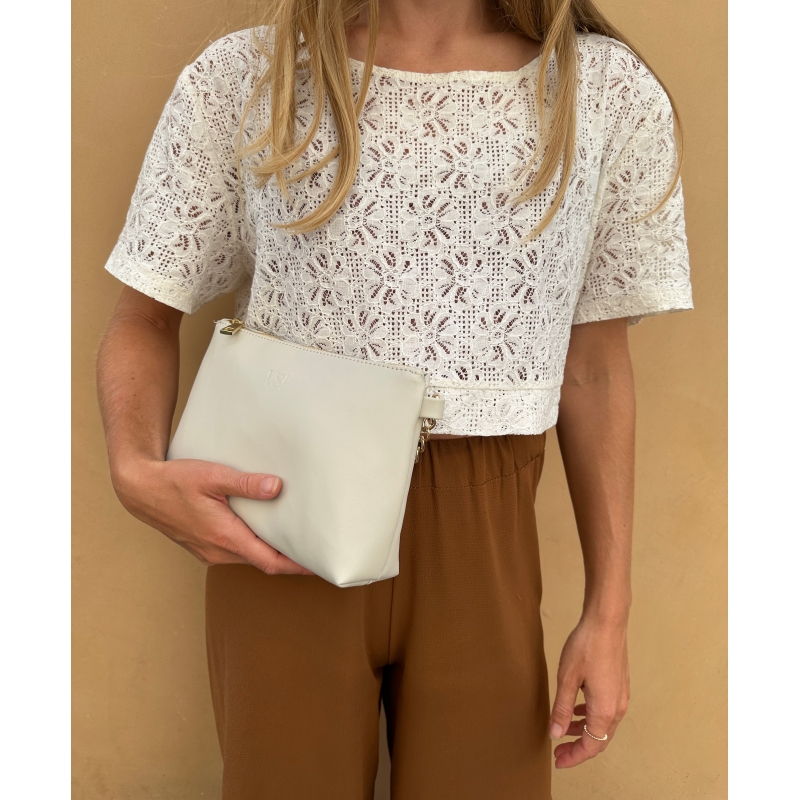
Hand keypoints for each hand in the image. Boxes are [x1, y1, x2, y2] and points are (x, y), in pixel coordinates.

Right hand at [112, 457, 314, 575]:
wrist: (140, 489)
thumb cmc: (175, 481)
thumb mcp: (212, 476)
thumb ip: (245, 483)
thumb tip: (276, 487)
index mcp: (225, 537)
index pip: (270, 561)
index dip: (298, 566)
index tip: (319, 565)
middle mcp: (218, 551)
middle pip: (263, 562)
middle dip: (289, 559)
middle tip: (315, 548)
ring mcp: (209, 552)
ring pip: (248, 557)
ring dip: (271, 552)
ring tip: (295, 539)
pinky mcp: (203, 546)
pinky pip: (235, 552)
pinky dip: (253, 546)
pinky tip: (263, 531)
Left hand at [549, 616, 629, 767]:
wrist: (607, 622)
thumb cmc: (586, 647)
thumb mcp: (567, 679)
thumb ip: (562, 709)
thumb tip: (556, 734)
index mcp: (604, 711)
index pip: (590, 747)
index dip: (573, 757)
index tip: (557, 760)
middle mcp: (617, 708)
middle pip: (599, 740)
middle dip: (579, 748)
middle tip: (558, 750)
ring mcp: (621, 696)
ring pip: (603, 725)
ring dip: (585, 731)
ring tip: (564, 729)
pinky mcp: (620, 685)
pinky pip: (606, 711)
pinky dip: (591, 716)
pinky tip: (578, 708)